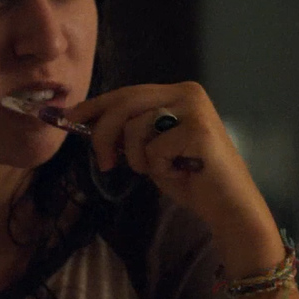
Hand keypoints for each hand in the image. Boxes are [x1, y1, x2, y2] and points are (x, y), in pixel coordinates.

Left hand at [65, 83, 279, 264]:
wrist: (228, 206)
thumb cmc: (191, 179)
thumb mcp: (151, 151)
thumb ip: (129, 133)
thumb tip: (87, 123)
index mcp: (177, 93)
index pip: (127, 93)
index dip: (96, 105)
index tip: (70, 118)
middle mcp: (188, 92)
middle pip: (125, 103)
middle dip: (104, 133)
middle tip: (103, 162)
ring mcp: (195, 108)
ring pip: (135, 126)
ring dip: (137, 157)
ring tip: (160, 170)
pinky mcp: (199, 129)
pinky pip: (154, 148)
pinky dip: (159, 168)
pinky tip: (181, 172)